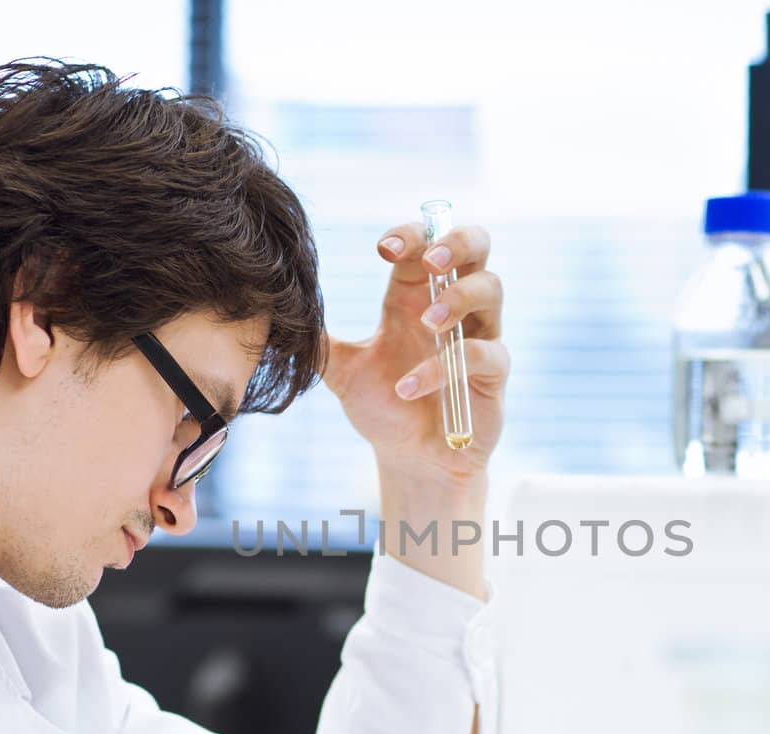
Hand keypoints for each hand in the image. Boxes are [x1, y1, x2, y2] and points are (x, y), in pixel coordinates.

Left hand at [324, 222, 507, 483]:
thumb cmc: (385, 410)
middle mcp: (453, 308)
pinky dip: (446, 367)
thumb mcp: (343, 373)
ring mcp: (478, 337)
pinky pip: (484, 355)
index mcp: (416, 297)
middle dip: (456, 243)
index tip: (382, 248)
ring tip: (427, 324)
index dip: (410, 235)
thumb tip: (276, 316)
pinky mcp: (493, 376)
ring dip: (458, 299)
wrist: (410, 461)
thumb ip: (319, 343)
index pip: (424, 244)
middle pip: (476, 245)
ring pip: (492, 289)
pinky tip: (410, 387)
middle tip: (431, 262)